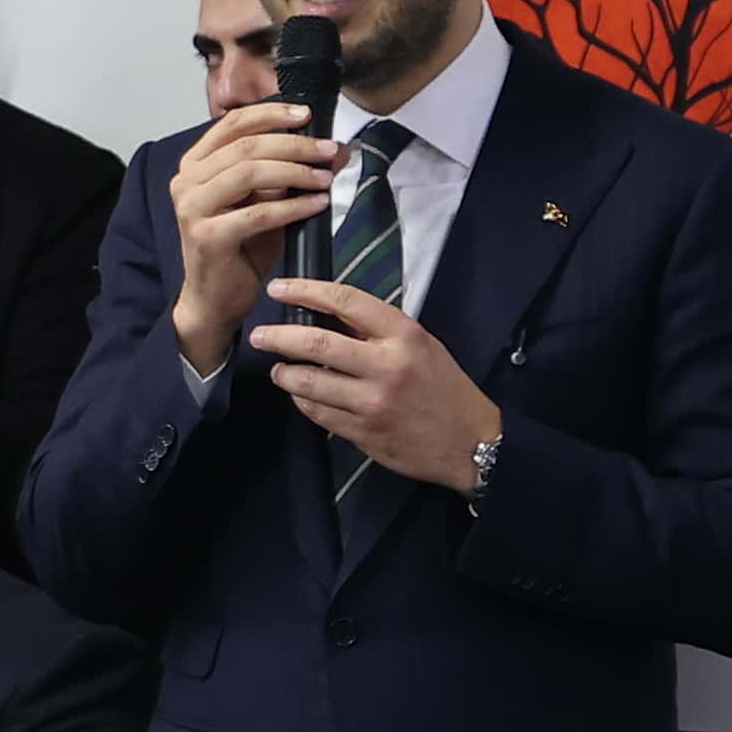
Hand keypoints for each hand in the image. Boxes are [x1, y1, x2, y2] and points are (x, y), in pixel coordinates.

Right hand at [163, 105, 345, 375]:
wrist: (215, 299)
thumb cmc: (241, 247)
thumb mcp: (265, 201)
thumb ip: (287, 173)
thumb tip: (333, 148)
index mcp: (195, 163)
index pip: (233, 123)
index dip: (272, 113)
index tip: (307, 115)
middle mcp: (186, 180)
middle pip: (247, 145)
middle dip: (294, 144)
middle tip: (328, 150)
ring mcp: (192, 208)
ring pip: (249, 172)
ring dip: (295, 172)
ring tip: (325, 178)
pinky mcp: (206, 237)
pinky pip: (258, 213)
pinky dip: (292, 207)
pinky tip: (317, 205)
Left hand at [244, 275, 499, 490]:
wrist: (471, 442)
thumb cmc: (445, 387)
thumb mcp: (421, 346)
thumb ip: (378, 332)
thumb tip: (329, 316)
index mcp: (403, 335)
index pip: (345, 301)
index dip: (305, 291)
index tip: (279, 289)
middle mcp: (386, 366)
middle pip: (317, 344)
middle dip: (279, 337)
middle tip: (260, 336)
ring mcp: (373, 402)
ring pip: (310, 383)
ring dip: (286, 374)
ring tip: (278, 369)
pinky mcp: (364, 433)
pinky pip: (319, 413)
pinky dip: (303, 401)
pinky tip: (301, 395)